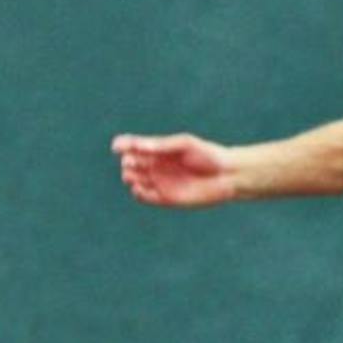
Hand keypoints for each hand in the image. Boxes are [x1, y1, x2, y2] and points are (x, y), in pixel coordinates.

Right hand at [112, 132, 238, 207]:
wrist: (225, 176)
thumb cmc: (207, 155)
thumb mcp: (184, 145)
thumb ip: (162, 146)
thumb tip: (138, 145)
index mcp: (158, 149)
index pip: (133, 146)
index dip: (123, 145)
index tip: (117, 147)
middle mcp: (156, 165)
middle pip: (131, 163)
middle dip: (128, 163)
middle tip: (133, 163)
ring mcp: (159, 181)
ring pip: (134, 180)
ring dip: (131, 178)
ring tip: (134, 176)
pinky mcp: (166, 198)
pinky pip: (145, 197)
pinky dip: (139, 194)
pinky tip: (139, 189)